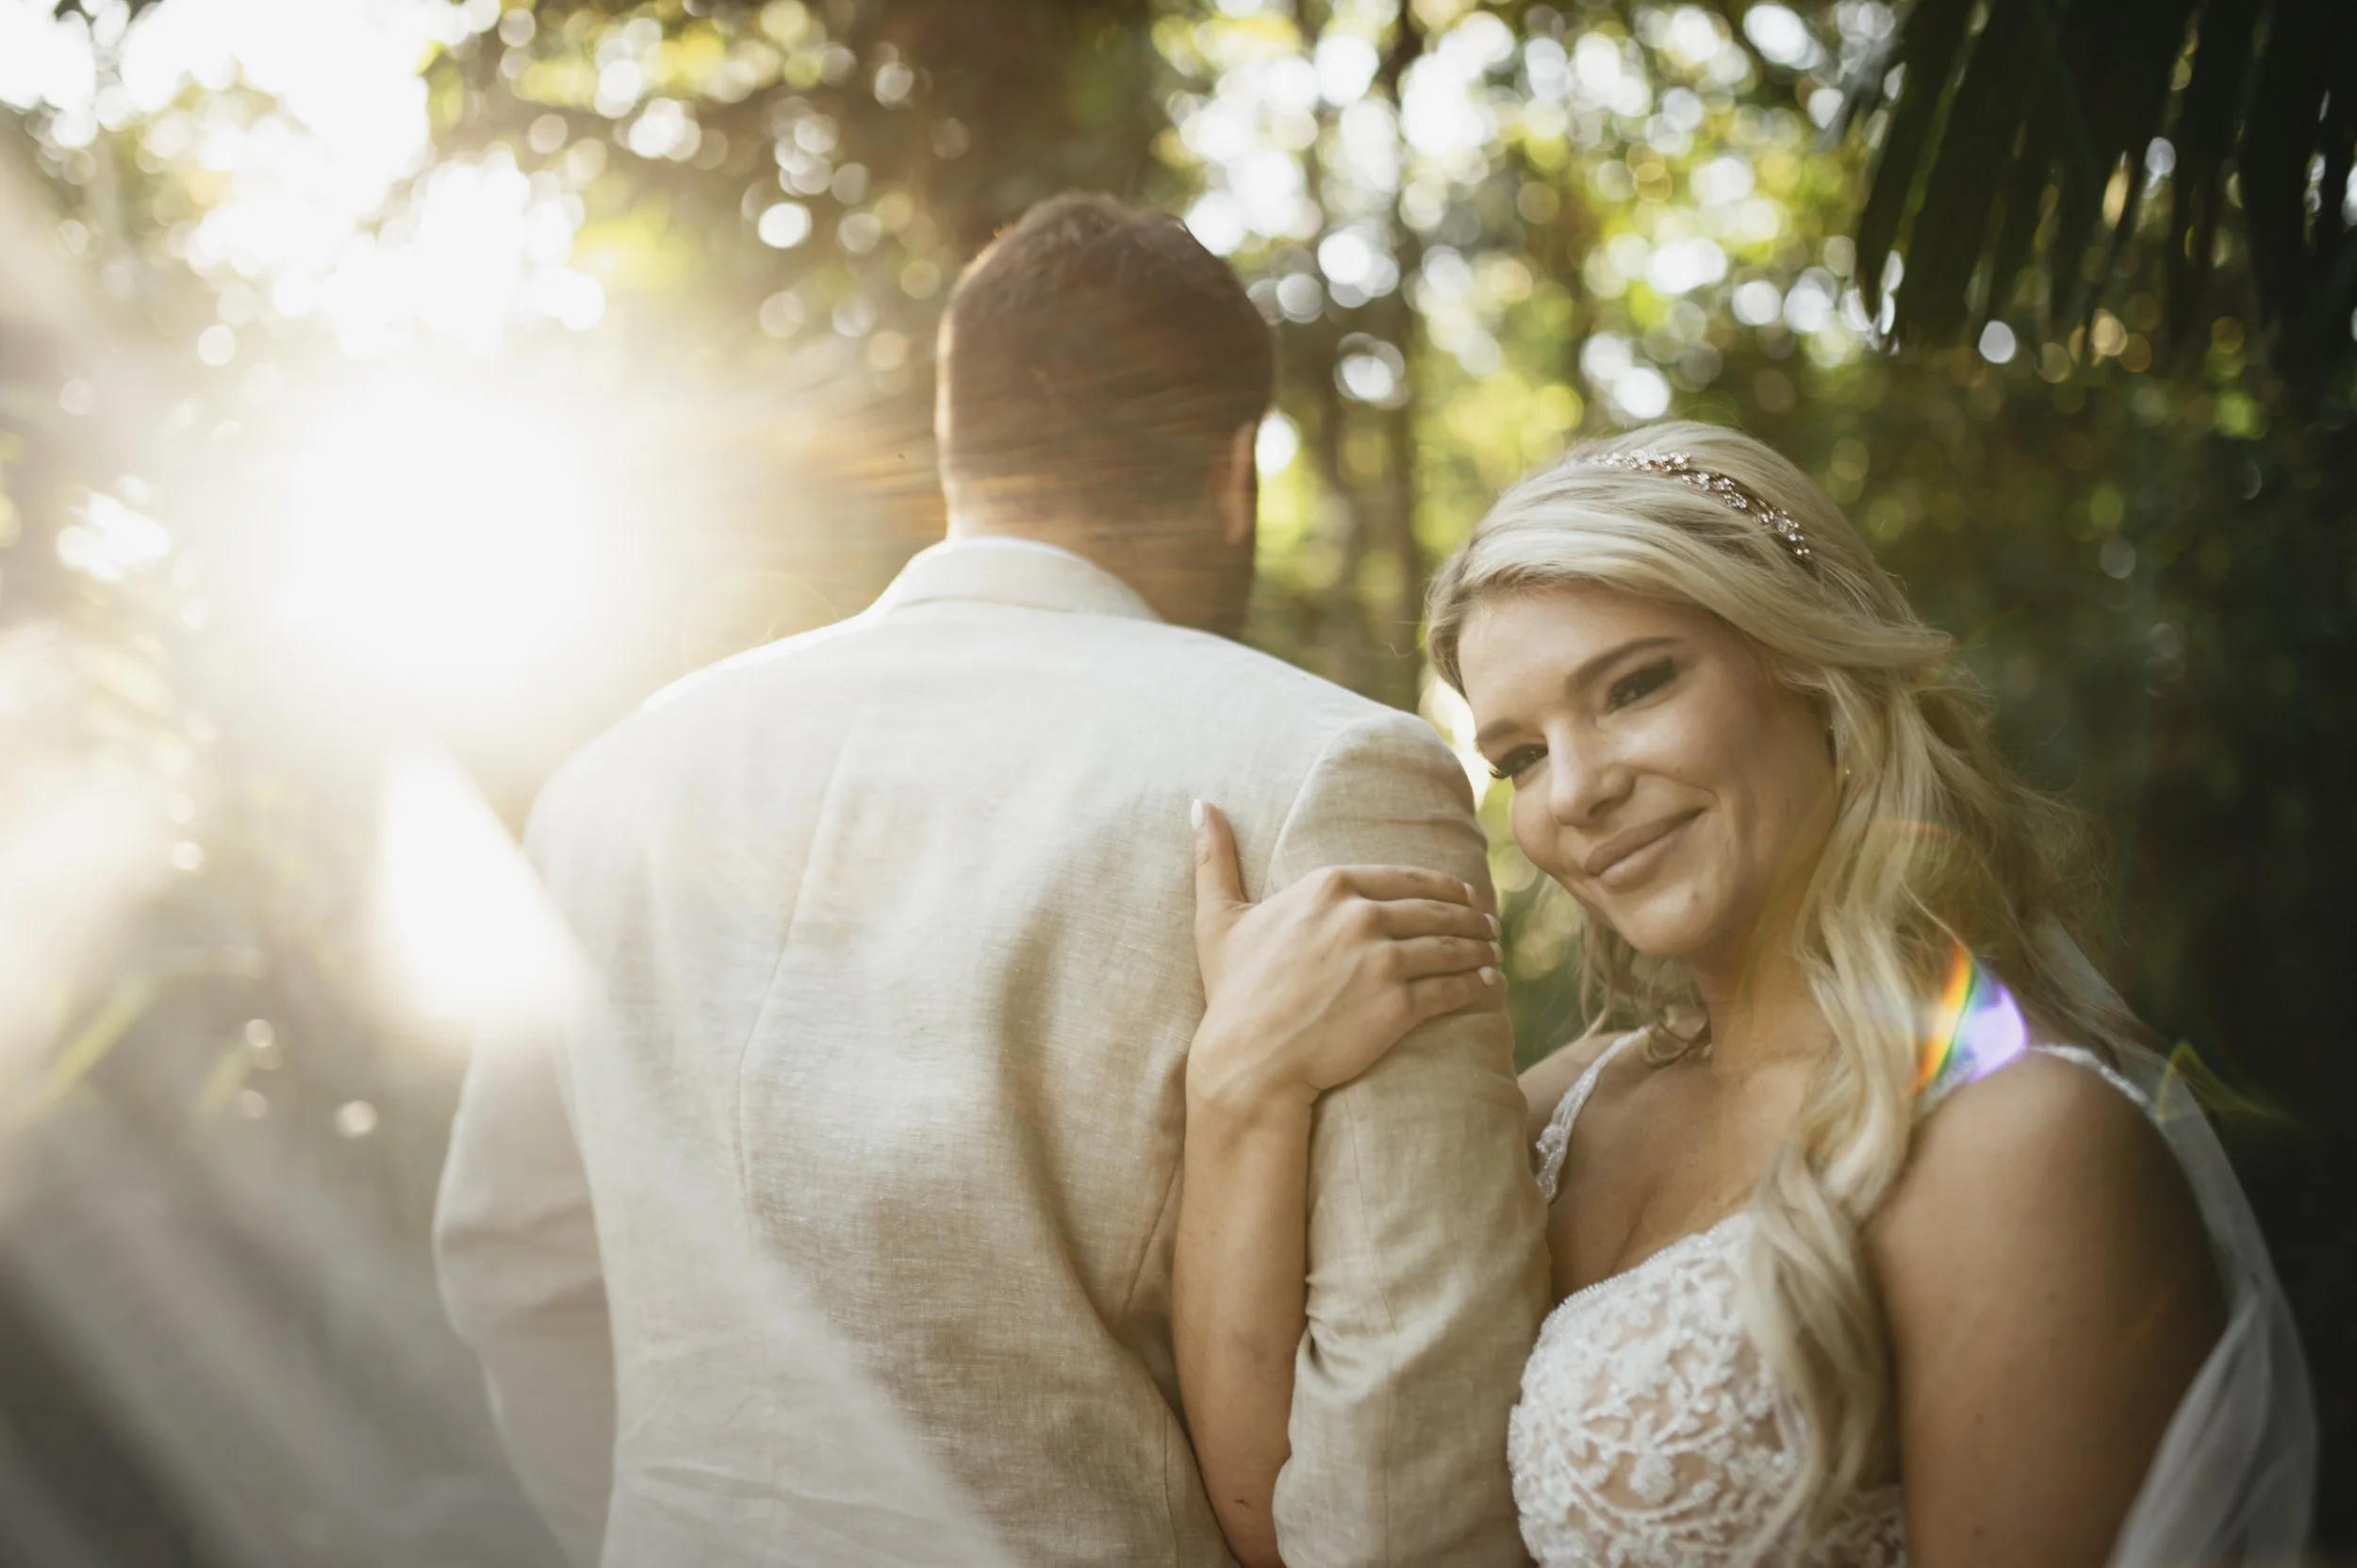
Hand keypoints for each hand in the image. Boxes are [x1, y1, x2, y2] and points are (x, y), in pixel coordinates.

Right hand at [1188, 800, 1501, 1111]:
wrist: (1249, 1060)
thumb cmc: (1234, 992)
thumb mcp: (1218, 919)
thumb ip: (1215, 859)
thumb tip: (1200, 804)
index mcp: (1327, 886)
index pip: (1404, 878)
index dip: (1441, 887)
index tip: (1462, 894)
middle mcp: (1360, 915)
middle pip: (1435, 909)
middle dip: (1470, 916)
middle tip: (1489, 923)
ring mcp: (1382, 960)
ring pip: (1451, 946)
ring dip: (1480, 947)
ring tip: (1492, 951)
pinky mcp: (1399, 1005)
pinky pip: (1453, 987)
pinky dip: (1479, 984)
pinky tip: (1489, 983)